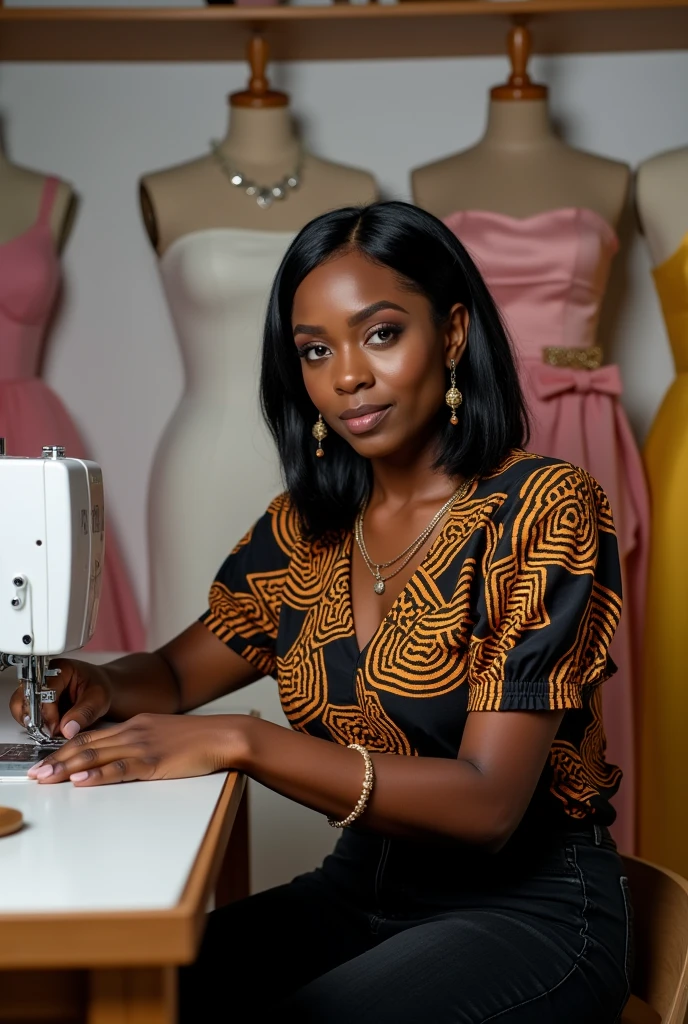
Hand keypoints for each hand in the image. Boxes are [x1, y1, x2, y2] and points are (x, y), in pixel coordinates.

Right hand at [10, 659, 111, 740]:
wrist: (100, 689)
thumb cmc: (99, 688)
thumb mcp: (99, 699)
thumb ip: (84, 713)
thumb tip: (67, 730)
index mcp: (60, 669)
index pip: (43, 689)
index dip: (47, 711)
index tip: (55, 727)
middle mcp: (42, 676)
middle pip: (23, 696)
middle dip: (34, 718)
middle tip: (49, 731)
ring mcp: (35, 688)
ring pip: (19, 706)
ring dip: (31, 722)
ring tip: (49, 731)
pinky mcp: (33, 700)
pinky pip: (24, 714)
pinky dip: (33, 725)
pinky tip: (48, 729)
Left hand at [26, 713, 245, 785]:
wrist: (223, 735)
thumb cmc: (199, 739)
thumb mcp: (163, 734)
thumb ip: (140, 742)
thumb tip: (118, 756)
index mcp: (136, 725)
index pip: (91, 736)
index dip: (65, 748)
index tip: (47, 760)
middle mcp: (134, 732)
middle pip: (87, 746)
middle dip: (58, 760)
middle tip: (36, 772)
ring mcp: (143, 746)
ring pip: (97, 756)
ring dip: (68, 768)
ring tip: (48, 778)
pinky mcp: (154, 762)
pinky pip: (120, 768)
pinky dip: (99, 774)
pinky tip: (83, 780)